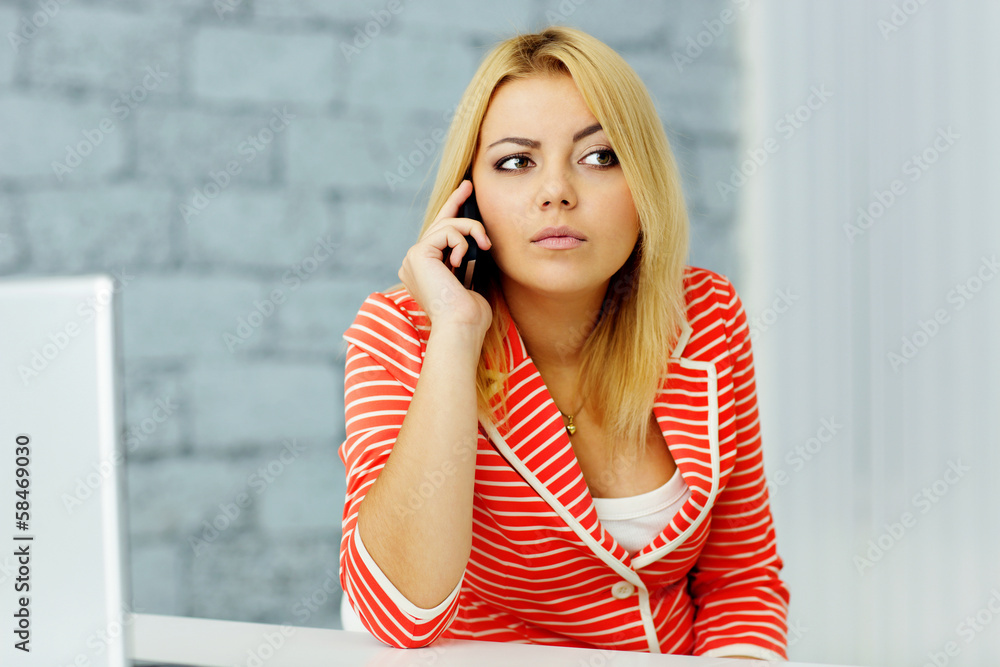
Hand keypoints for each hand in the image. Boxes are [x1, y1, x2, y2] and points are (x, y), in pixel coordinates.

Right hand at [397, 179, 493, 335]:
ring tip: (484, 245)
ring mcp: (412, 258)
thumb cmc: (470, 314)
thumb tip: (475, 242)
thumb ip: (466, 261)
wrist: (461, 327)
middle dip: (456, 202)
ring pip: (446, 226)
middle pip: (438, 225)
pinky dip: (461, 240)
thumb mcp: (470, 280)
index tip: (465, 192)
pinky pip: (445, 232)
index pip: (437, 235)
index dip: (451, 211)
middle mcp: (413, 264)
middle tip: (469, 185)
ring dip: (471, 231)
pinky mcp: (418, 254)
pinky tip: (462, 260)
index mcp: (424, 271)